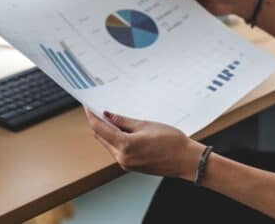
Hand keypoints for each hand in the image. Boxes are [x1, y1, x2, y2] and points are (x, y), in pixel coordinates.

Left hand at [84, 108, 204, 180]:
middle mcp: (122, 158)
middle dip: (99, 124)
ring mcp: (126, 163)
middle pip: (102, 138)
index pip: (100, 129)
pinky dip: (116, 140)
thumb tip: (109, 116)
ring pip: (109, 144)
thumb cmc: (171, 142)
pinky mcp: (132, 166)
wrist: (186, 160)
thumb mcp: (146, 125)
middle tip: (99, 109)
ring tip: (112, 117)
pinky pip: (118, 150)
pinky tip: (122, 130)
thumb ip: (124, 122)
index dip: (92, 116)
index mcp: (125, 146)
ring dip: (108, 132)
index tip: (88, 107)